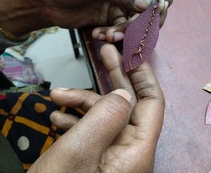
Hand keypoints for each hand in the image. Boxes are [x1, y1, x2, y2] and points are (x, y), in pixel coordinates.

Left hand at [0, 0, 173, 40]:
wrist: (44, 2)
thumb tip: (152, 3)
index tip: (158, 11)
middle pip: (153, 8)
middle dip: (142, 22)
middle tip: (128, 31)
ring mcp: (124, 5)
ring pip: (140, 24)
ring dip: (127, 33)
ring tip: (108, 35)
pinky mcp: (115, 21)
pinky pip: (126, 33)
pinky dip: (115, 37)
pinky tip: (100, 35)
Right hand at [27, 44, 164, 172]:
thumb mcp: (80, 150)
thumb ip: (107, 116)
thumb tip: (124, 94)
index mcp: (136, 150)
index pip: (153, 103)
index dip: (144, 75)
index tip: (131, 54)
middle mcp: (129, 151)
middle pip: (127, 104)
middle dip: (113, 76)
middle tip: (103, 51)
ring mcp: (112, 155)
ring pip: (103, 116)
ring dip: (81, 102)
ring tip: (57, 96)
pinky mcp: (96, 159)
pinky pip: (91, 131)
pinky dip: (76, 119)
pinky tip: (58, 117)